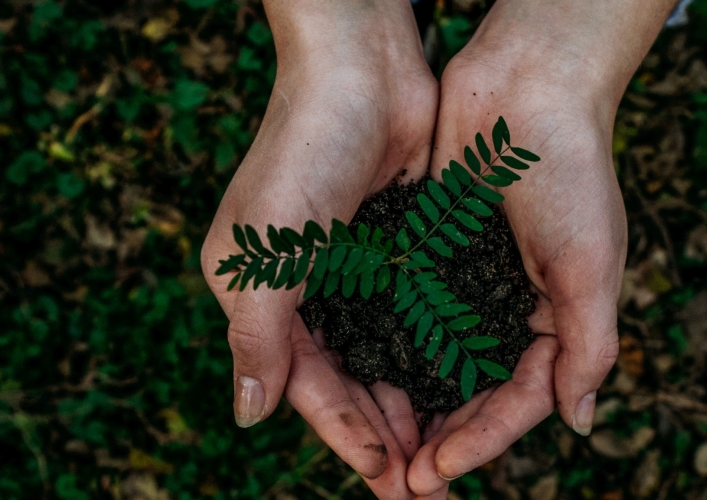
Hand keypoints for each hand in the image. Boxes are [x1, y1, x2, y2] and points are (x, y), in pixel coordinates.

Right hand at [199, 2, 437, 496]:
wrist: (362, 68)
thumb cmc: (302, 151)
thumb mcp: (265, 251)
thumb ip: (256, 336)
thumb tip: (247, 415)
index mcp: (258, 293)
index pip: (303, 382)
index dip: (343, 431)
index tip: (386, 474)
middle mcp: (303, 288)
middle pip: (345, 380)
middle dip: (381, 434)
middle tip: (422, 487)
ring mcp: (352, 269)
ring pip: (382, 356)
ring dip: (410, 404)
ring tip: (444, 454)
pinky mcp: (395, 248)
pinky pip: (413, 316)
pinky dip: (430, 354)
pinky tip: (459, 387)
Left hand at [407, 0, 674, 492]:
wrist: (527, 87)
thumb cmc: (571, 173)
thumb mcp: (592, 266)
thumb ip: (588, 346)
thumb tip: (579, 422)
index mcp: (556, 320)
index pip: (518, 401)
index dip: (481, 440)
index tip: (438, 470)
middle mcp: (509, 310)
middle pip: (472, 394)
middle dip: (441, 439)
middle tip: (400, 481)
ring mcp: (467, 284)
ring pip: (434, 363)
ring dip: (410, 406)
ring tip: (376, 447)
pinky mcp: (430, 254)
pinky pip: (406, 313)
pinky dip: (388, 348)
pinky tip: (359, 376)